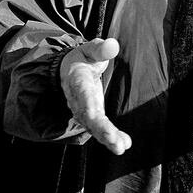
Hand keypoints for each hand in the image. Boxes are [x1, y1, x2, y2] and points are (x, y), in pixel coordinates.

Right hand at [59, 38, 131, 154]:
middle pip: (88, 117)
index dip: (89, 107)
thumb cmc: (83, 58)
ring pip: (93, 127)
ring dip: (106, 138)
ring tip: (121, 147)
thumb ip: (101, 48)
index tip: (96, 117)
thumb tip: (113, 45)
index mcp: (78, 81)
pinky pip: (98, 129)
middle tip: (115, 142)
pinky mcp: (90, 116)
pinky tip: (123, 144)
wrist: (69, 70)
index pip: (83, 94)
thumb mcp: (91, 49)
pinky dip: (109, 138)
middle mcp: (78, 100)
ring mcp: (83, 110)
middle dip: (101, 130)